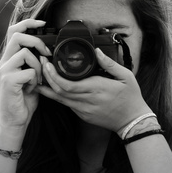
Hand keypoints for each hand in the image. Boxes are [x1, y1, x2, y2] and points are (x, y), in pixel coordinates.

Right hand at [0, 19, 51, 136]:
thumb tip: (48, 51)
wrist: (14, 121)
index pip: (14, 31)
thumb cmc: (24, 100)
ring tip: (38, 79)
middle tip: (46, 54)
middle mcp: (4, 62)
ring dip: (37, 65)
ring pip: (24, 53)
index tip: (43, 23)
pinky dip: (35, 80)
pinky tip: (33, 89)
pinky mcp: (8, 81)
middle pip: (17, 36)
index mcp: (10, 58)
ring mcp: (5, 71)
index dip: (28, 23)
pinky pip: (28, 71)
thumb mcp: (32, 77)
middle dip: (36, 41)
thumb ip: (35, 63)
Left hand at [36, 48, 151, 136]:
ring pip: (59, 99)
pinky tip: (51, 88)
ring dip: (47, 88)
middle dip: (47, 77)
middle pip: (59, 91)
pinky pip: (66, 104)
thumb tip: (97, 51)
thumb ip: (110, 63)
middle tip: (40, 65)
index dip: (54, 75)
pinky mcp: (82, 115)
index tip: (47, 64)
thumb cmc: (130, 98)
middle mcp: (87, 100)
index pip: (68, 85)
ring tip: (39, 76)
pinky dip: (56, 95)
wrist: (132, 121)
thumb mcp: (126, 76)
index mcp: (97, 88)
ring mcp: (83, 110)